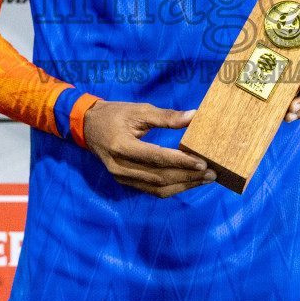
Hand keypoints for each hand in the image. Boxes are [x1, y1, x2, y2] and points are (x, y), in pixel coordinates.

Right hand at [82, 99, 216, 197]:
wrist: (88, 126)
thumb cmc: (115, 115)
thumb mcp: (139, 110)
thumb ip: (166, 116)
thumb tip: (193, 116)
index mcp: (121, 146)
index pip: (155, 157)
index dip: (180, 161)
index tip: (202, 162)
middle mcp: (119, 166)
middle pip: (159, 177)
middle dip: (187, 176)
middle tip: (211, 173)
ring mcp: (121, 177)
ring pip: (157, 188)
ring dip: (183, 185)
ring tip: (205, 179)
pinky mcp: (124, 181)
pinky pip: (151, 190)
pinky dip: (172, 187)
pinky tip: (188, 182)